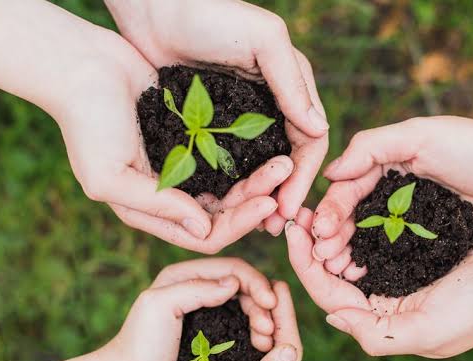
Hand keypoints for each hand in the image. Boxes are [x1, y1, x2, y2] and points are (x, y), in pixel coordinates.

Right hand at [59, 31, 297, 253]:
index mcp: (152, 212)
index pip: (205, 234)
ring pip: (233, 186)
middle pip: (226, 213)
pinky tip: (270, 146)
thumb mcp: (109, 175)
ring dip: (259, 178)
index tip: (268, 202)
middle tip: (286, 173)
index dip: (238, 224)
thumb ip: (156, 205)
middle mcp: (172, 196)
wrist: (84, 67)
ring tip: (285, 160)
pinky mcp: (194, 140)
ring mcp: (185, 168)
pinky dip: (249, 157)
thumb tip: (204, 229)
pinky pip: (229, 157)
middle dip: (257, 199)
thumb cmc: (88, 124)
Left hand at [104, 0, 329, 228]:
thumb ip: (292, 82)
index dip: (304, 177)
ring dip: (259, 196)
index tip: (290, 208)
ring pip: (258, 167)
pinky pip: (228, 162)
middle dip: (284, 194)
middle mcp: (271, 106)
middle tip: (274, 228)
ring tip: (252, 224)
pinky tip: (224, 204)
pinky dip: (231, 185)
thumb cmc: (210, 14)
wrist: (153, 8)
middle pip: (287, 161)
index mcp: (291, 87)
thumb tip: (319, 130)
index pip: (310, 141)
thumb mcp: (262, 39)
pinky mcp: (211, 125)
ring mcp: (240, 119)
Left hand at [105, 258, 278, 360]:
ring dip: (260, 317)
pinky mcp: (210, 331)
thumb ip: (195, 288)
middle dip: (262, 302)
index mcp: (184, 275)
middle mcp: (197, 287)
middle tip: (269, 327)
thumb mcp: (160, 307)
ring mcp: (204, 309)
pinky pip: (240, 323)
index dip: (255, 283)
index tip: (270, 304)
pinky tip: (260, 343)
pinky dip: (253, 330)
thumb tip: (234, 283)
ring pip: (244, 305)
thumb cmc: (139, 346)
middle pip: (243, 285)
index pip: (232, 268)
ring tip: (266, 338)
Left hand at [287, 207, 472, 356]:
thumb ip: (376, 334)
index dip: (306, 267)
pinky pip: (377, 237)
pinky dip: (359, 223)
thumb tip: (331, 318)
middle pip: (336, 275)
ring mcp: (402, 275)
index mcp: (386, 323)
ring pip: (353, 254)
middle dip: (312, 247)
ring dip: (332, 233)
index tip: (291, 233)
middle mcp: (389, 301)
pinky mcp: (418, 250)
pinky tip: (348, 203)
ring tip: (315, 208)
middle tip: (296, 215)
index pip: (332, 297)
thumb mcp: (427, 332)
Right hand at [310, 117, 472, 261]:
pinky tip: (362, 274)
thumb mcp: (422, 135)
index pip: (349, 186)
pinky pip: (396, 252)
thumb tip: (330, 172)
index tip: (317, 230)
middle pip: (355, 214)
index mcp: (392, 161)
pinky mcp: (431, 239)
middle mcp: (398, 190)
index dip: (331, 208)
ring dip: (350, 251)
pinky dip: (376, 261)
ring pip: (371, 236)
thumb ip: (372, 146)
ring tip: (335, 269)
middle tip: (320, 256)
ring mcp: (414, 217)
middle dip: (334, 234)